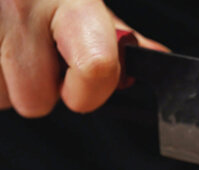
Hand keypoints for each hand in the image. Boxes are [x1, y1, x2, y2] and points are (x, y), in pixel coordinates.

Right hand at [0, 0, 166, 117]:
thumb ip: (111, 32)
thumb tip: (153, 58)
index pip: (97, 68)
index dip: (90, 92)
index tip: (82, 87)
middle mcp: (22, 8)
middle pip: (37, 101)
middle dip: (36, 86)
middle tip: (33, 53)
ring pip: (3, 99)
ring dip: (6, 80)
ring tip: (6, 42)